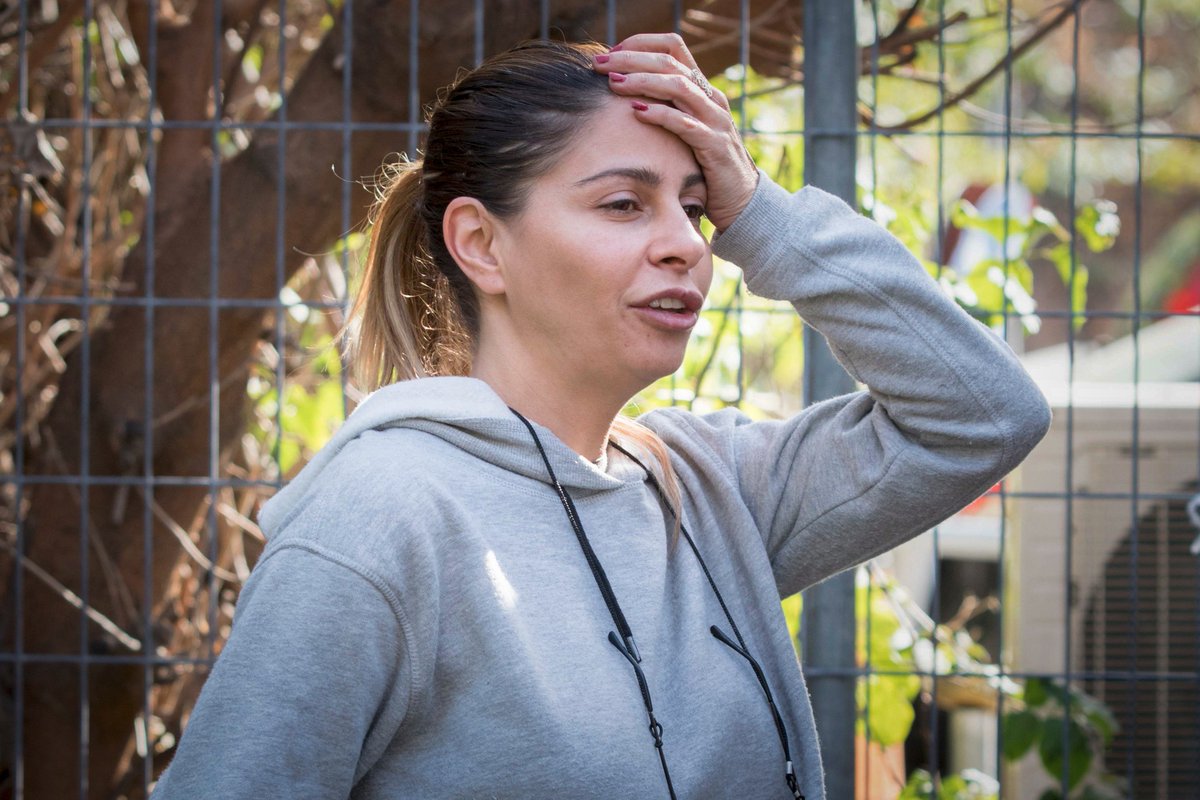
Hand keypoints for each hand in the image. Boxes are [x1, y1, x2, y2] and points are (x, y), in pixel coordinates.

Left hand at [592, 33, 758, 231]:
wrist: (741, 198)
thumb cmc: (703, 163)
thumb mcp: (684, 127)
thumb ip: (663, 106)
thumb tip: (623, 91)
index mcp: (701, 88)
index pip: (673, 46)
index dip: (641, 43)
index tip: (611, 52)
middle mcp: (710, 97)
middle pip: (670, 63)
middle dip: (631, 59)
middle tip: (600, 63)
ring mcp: (715, 120)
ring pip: (679, 87)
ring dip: (642, 81)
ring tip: (614, 83)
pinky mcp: (715, 146)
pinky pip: (686, 124)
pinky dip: (661, 115)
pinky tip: (637, 111)